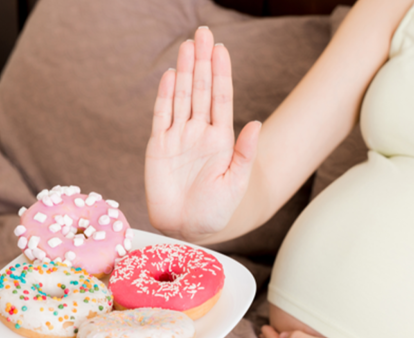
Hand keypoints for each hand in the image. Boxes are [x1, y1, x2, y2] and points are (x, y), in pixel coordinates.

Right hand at [145, 26, 261, 240]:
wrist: (186, 228)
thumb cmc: (215, 210)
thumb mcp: (235, 183)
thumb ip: (244, 154)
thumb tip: (255, 124)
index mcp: (220, 139)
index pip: (220, 98)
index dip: (220, 74)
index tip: (221, 50)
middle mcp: (199, 132)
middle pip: (200, 89)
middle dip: (202, 62)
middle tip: (204, 33)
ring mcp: (178, 137)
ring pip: (181, 96)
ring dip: (183, 71)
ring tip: (188, 45)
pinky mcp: (158, 146)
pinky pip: (160, 116)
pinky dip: (164, 95)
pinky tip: (168, 75)